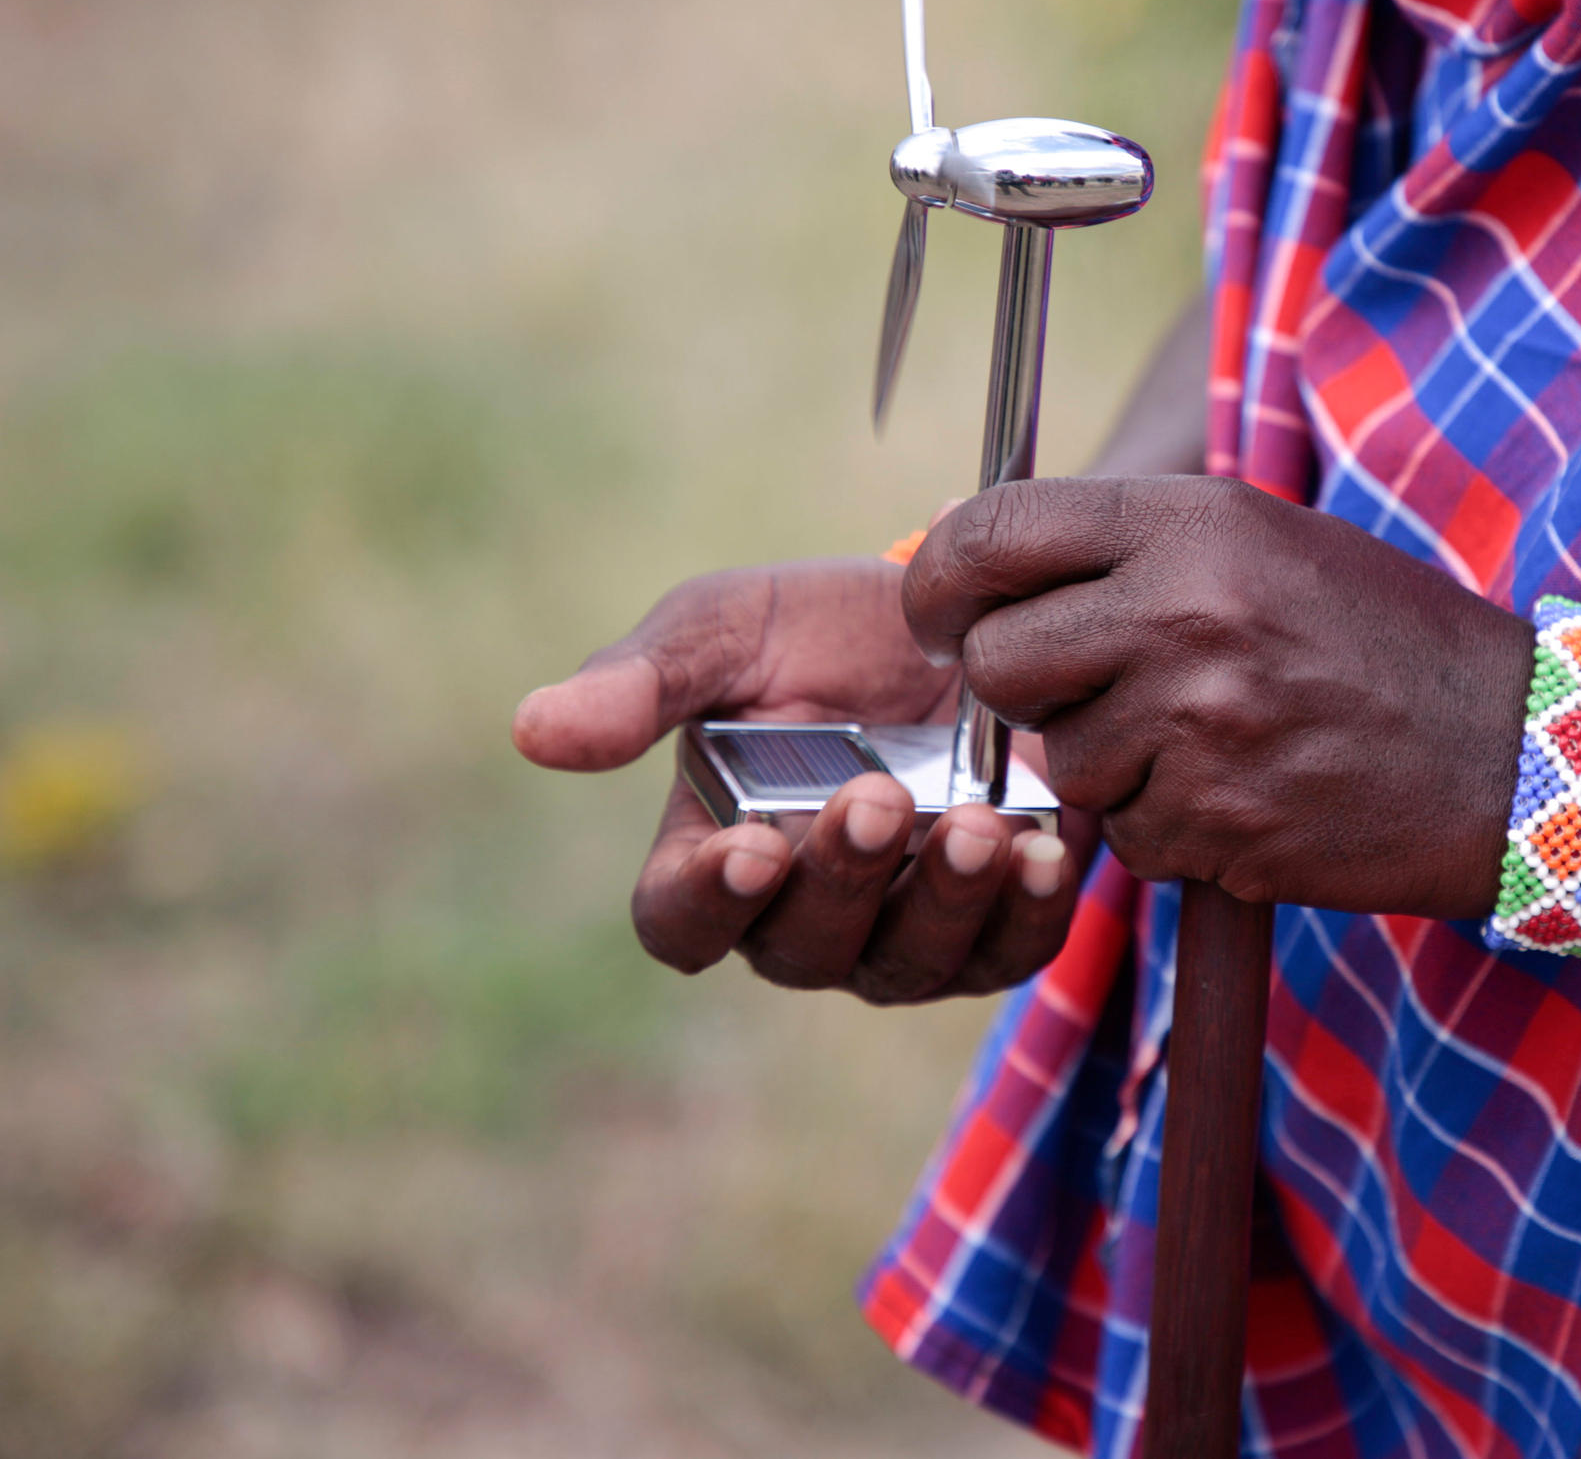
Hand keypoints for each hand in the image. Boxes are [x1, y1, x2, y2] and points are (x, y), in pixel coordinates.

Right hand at [512, 558, 1079, 1000]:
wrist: (962, 616)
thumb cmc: (819, 628)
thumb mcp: (728, 627)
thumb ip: (642, 681)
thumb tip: (533, 729)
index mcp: (712, 855)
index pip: (680, 922)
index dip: (707, 902)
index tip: (750, 845)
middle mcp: (802, 916)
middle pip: (801, 949)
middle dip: (841, 877)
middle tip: (878, 796)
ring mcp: (899, 935)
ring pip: (906, 965)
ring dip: (942, 900)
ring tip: (976, 823)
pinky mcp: (994, 929)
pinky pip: (1007, 954)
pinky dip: (1027, 911)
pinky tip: (1048, 848)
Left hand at [901, 477, 1535, 916]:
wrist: (1516, 753)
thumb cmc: (1383, 637)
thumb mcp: (1265, 540)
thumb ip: (1125, 543)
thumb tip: (960, 544)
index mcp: (1193, 522)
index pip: (992, 533)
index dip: (942, 580)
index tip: (941, 612)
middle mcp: (1184, 614)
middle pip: (998, 661)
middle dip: (1020, 686)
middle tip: (1082, 688)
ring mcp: (1197, 727)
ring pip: (1060, 761)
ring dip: (1108, 762)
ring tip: (1208, 737)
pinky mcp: (1215, 825)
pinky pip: (1124, 833)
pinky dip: (1163, 824)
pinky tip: (1240, 790)